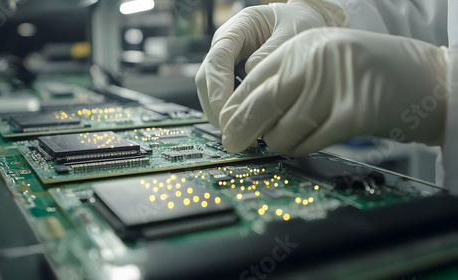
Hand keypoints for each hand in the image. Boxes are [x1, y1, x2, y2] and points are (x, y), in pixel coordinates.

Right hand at [196, 1, 346, 126]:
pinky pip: (225, 97)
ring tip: (245, 133)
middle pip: (206, 80)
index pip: (216, 61)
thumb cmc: (298, 22)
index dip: (217, 89)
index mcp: (235, 30)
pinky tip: (250, 124)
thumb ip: (273, 52)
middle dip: (217, 108)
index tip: (227, 112)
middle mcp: (225, 47)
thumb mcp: (292, 31)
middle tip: (237, 131)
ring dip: (223, 114)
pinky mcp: (232, 77)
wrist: (304, 21)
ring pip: (211, 92)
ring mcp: (226, 63)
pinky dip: (233, 112)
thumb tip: (252, 76)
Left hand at [219, 28, 447, 155]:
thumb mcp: (324, 61)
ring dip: (279, 142)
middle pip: (260, 103)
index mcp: (304, 44)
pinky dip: (302, 148)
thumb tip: (248, 113)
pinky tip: (308, 143)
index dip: (235, 107)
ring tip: (291, 139)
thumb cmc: (373, 71)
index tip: (226, 125)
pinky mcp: (353, 114)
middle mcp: (315, 60)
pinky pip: (308, 142)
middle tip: (233, 144)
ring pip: (282, 129)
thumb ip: (289, 79)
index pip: (253, 80)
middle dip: (241, 130)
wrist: (427, 77)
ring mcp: (334, 86)